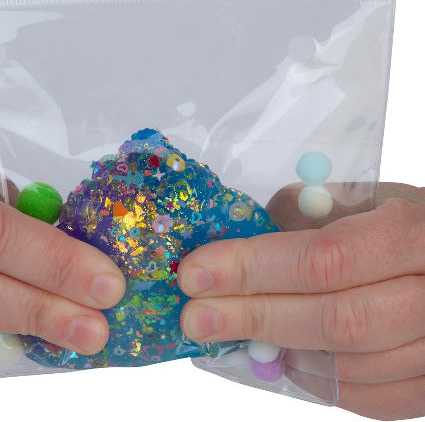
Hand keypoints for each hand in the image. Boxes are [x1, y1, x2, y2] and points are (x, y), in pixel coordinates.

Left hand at [178, 182, 424, 419]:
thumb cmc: (411, 225)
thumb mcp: (369, 199)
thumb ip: (308, 214)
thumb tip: (243, 236)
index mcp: (413, 235)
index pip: (323, 259)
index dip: (252, 269)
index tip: (196, 273)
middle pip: (335, 321)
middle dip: (252, 318)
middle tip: (195, 317)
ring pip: (351, 368)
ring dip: (281, 350)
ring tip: (232, 330)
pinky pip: (370, 398)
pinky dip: (317, 380)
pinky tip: (285, 356)